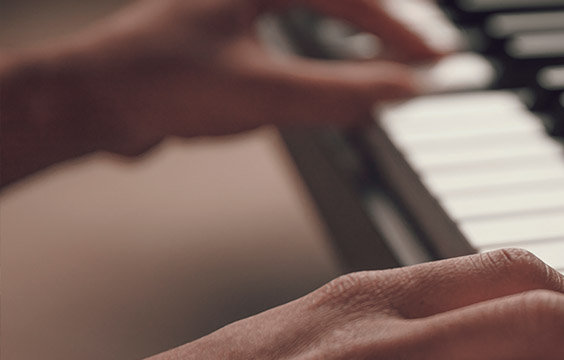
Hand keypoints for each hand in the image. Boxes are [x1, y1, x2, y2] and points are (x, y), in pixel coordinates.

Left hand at [79, 0, 440, 151]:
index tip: (436, 60)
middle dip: (384, 27)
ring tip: (391, 61)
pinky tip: (328, 81)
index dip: (402, 33)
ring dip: (353, 38)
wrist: (89, 105)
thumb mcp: (265, 92)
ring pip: (311, 17)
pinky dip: (319, 58)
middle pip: (337, 0)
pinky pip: (286, 41)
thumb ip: (341, 92)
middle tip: (423, 55)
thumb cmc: (156, 82)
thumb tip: (402, 91)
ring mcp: (230, 12)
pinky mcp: (218, 42)